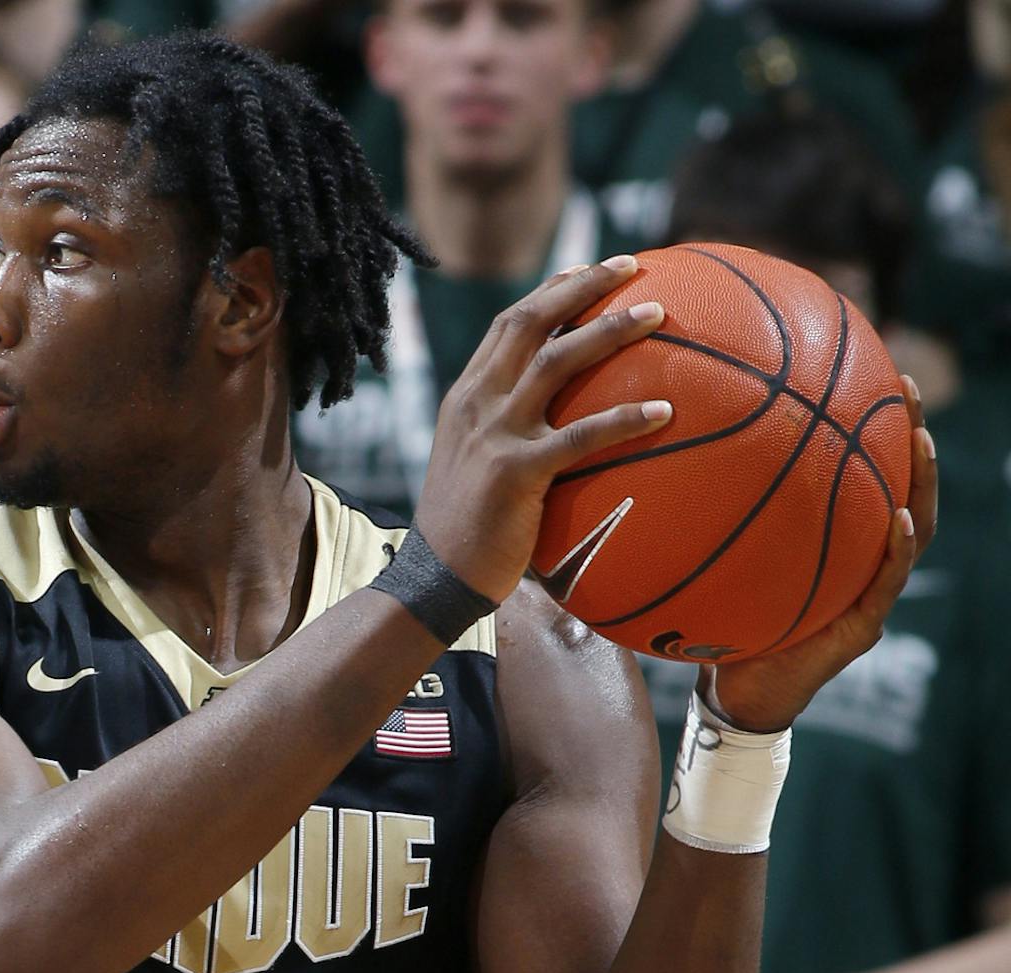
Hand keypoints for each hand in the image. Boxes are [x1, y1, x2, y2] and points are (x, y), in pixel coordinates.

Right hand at [414, 255, 673, 603]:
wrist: (435, 578)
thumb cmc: (466, 532)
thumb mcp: (474, 467)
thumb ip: (508, 436)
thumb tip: (564, 431)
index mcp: (465, 398)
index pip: (506, 325)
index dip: (549, 291)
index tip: (586, 268)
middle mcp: (476, 404)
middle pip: (530, 322)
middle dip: (582, 286)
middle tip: (633, 267)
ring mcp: (493, 434)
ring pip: (556, 362)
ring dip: (610, 331)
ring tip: (658, 314)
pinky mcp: (515, 472)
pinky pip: (581, 437)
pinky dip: (624, 419)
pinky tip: (665, 411)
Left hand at [705, 378, 936, 731]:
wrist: (731, 692)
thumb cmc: (715, 625)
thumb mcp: (703, 562)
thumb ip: (695, 519)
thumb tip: (646, 461)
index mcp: (827, 538)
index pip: (854, 471)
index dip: (864, 424)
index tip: (859, 370)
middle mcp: (854, 558)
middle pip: (895, 485)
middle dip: (906, 435)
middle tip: (906, 385)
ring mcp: (866, 592)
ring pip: (911, 528)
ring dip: (920, 484)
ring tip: (920, 441)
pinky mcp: (860, 628)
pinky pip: (885, 583)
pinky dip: (895, 552)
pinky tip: (898, 521)